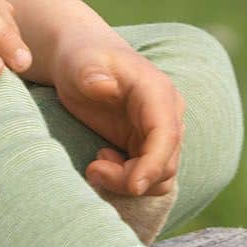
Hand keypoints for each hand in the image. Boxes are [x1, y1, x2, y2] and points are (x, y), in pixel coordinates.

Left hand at [51, 28, 184, 198]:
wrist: (84, 62)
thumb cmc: (82, 60)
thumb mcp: (79, 63)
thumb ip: (90, 73)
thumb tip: (103, 86)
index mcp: (157, 92)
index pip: (166, 135)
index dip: (154, 164)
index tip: (133, 186)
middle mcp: (167, 114)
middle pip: (166, 164)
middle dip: (129, 178)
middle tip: (92, 169)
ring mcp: (160, 133)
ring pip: (161, 177)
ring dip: (128, 183)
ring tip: (95, 166)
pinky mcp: (149, 147)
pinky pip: (149, 177)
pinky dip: (126, 181)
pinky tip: (102, 162)